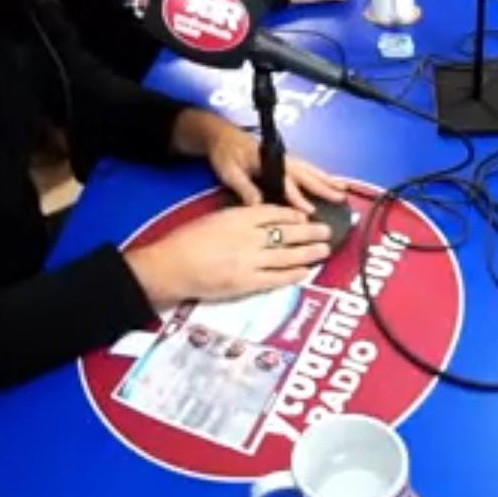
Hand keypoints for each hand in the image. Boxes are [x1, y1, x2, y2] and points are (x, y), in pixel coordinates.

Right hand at [123, 204, 332, 305]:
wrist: (170, 266)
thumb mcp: (215, 218)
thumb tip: (263, 219)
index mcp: (238, 217)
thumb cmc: (186, 240)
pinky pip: (276, 279)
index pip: (274, 213)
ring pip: (287, 255)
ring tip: (325, 250)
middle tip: (327, 231)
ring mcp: (249, 261)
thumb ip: (239, 218)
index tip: (305, 217)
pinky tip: (306, 271)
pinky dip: (293, 274)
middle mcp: (248, 237)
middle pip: (287, 233)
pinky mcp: (246, 283)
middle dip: (310, 232)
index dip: (293, 215)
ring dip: (309, 252)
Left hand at [203, 124, 348, 210]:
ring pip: (309, 170)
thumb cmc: (224, 152)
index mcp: (269, 160)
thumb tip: (259, 207)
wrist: (219, 135)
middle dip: (324, 186)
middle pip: (306, 174)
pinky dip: (319, 175)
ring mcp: (284, 158)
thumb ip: (245, 188)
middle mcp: (281, 159)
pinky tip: (327, 182)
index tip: (311, 212)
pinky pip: (305, 169)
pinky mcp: (282, 160)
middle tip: (341, 197)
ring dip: (326, 179)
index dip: (299, 198)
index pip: (287, 182)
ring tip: (343, 188)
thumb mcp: (229, 171)